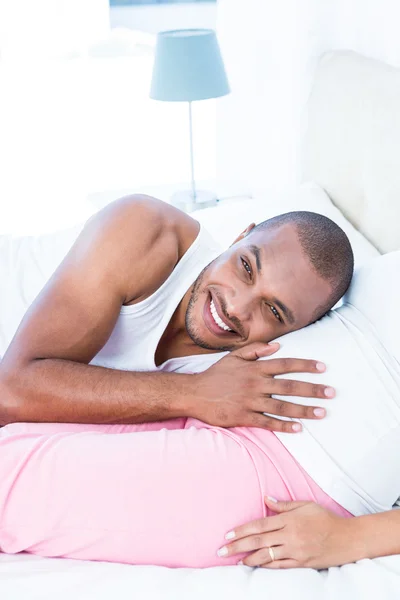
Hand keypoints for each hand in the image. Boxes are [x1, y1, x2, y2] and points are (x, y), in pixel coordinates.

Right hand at [192, 342, 333, 431]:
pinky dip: (283, 426)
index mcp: (254, 367)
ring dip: (303, 410)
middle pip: (289, 386)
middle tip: (331, 393)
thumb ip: (256, 350)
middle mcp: (255, 383)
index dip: (305, 365)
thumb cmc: (215, 375)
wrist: (194, 393)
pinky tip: (298, 429)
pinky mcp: (243, 417)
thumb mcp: (234, 356)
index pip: (285, 364)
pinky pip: (267, 422)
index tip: (322, 368)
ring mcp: (250, 401)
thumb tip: (278, 346)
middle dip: (312, 389)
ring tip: (322, 412)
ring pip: (282, 406)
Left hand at [218, 497, 355, 569]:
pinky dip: (265, 567)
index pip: (260, 525)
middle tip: (222, 550)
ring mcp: (295, 551)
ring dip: (248, 559)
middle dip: (238, 546)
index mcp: (289, 520)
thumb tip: (266, 499)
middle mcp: (290, 536)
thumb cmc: (326, 519)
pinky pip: (279, 566)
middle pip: (258, 541)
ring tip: (236, 560)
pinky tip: (255, 566)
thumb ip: (284, 505)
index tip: (228, 534)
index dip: (242, 530)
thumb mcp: (305, 505)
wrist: (347, 539)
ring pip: (266, 556)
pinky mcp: (301, 563)